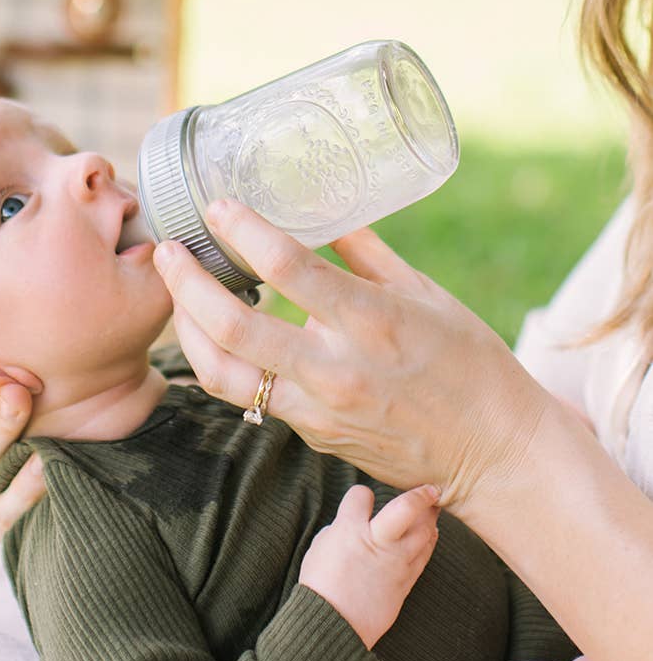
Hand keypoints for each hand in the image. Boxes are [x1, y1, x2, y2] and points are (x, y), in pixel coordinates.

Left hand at [152, 199, 549, 517]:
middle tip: (167, 250)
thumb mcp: (427, 293)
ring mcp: (318, 409)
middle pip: (233, 329)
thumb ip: (367, 254)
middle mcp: (337, 369)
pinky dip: (219, 361)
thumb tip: (324, 211)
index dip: (244, 231)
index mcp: (372, 321)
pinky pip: (249, 397)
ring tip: (175, 293)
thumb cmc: (470, 363)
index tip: (218, 206)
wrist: (495, 453)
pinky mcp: (311, 434)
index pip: (289, 268)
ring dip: (186, 331)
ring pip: (223, 375)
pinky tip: (210, 332)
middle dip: (187, 285)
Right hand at [298, 483, 439, 648]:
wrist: (334, 624)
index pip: (361, 496)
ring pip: (424, 532)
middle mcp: (378, 541)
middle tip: (430, 488)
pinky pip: (424, 555)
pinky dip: (428, 542)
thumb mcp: (321, 547)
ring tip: (432, 510)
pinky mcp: (406, 581)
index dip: (361, 496)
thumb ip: (341, 529)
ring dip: (429, 519)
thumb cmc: (321, 586)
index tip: (362, 500)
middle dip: (421, 495)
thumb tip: (354, 523)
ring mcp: (396, 562)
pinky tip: (430, 535)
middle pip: (407, 509)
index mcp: (350, 529)